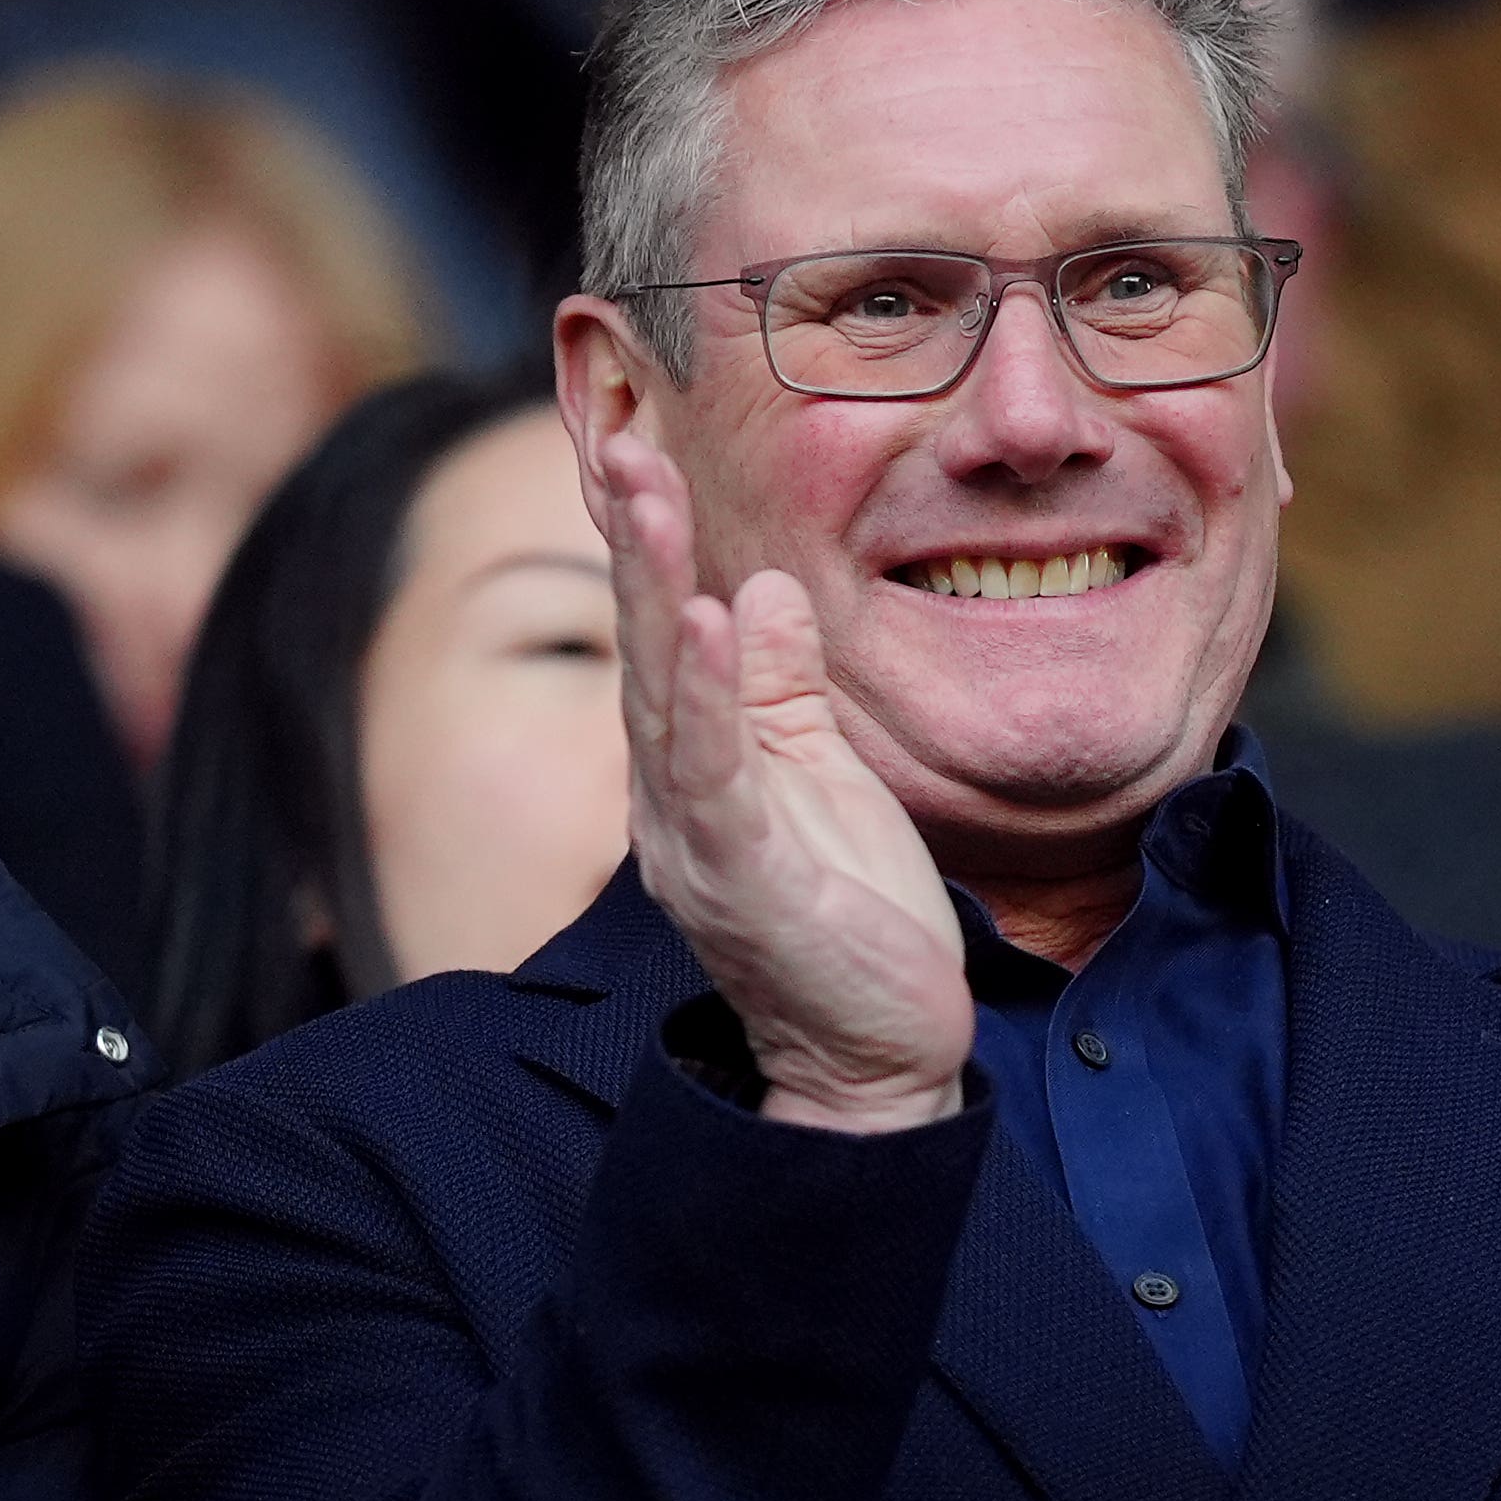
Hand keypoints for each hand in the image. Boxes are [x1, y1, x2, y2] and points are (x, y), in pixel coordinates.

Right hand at [585, 424, 968, 1132]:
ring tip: (648, 500)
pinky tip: (706, 624)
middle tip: (625, 444)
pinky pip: (715, 773)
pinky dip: (706, 695)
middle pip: (646, 648)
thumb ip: (782, 688)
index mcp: (695, 767)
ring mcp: (698, 839)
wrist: (876, 1056)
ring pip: (663, 696)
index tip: (644, 450)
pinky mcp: (741, 879)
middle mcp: (673, 797)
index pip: (666, 637)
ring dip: (654, 591)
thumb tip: (754, 589)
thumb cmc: (851, 919)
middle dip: (634, 543)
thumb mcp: (823, 776)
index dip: (651, 545)